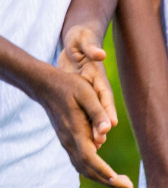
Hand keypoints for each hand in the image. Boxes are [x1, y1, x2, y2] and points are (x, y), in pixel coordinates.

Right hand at [25, 58, 131, 187]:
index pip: (91, 159)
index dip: (105, 173)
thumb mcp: (87, 94)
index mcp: (75, 131)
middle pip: (88, 169)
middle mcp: (69, 141)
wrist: (44, 86)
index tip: (121, 182)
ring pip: (82, 168)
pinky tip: (104, 171)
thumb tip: (108, 130)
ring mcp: (66, 142)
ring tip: (119, 182)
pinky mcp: (66, 140)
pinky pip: (79, 162)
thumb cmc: (68, 87)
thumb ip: (98, 113)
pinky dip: (92, 170)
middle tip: (128, 187)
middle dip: (108, 181)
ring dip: (101, 178)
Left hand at [56, 25, 116, 146]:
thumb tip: (100, 54)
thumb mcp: (84, 42)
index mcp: (98, 78)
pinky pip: (82, 113)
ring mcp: (88, 93)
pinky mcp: (79, 96)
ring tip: (92, 147)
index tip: (110, 125)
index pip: (105, 96)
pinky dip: (83, 125)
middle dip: (100, 126)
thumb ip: (92, 49)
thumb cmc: (81, 40)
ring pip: (92, 115)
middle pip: (101, 111)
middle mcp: (96, 89)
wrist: (77, 41)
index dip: (107, 110)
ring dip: (92, 129)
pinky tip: (80, 140)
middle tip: (99, 142)